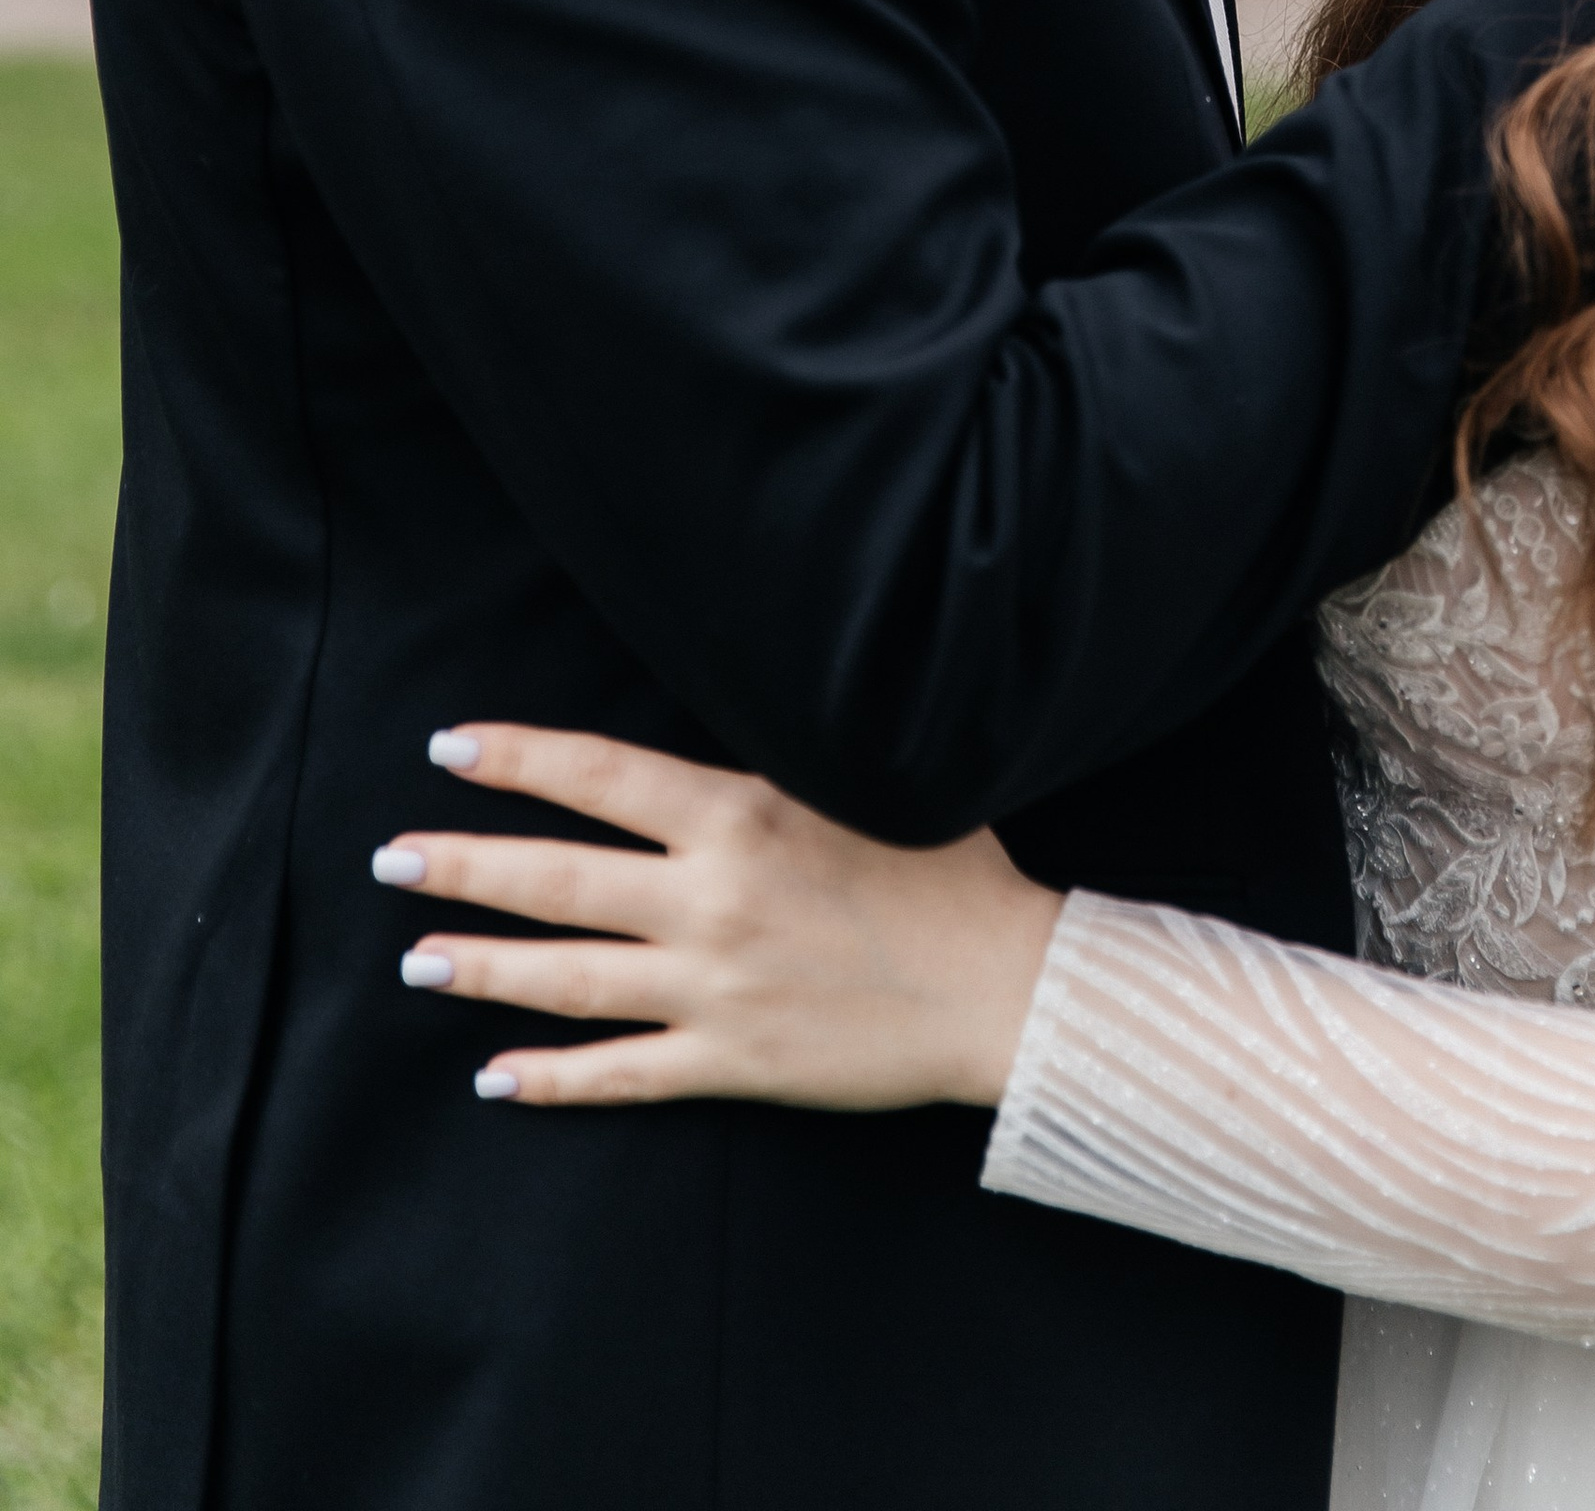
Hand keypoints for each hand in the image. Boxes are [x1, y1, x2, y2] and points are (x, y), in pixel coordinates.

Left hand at [371, 723, 1061, 1112]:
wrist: (1003, 987)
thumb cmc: (951, 872)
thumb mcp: (865, 783)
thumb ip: (785, 765)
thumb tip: (731, 718)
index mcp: (741, 816)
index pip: (600, 776)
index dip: (518, 759)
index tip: (449, 748)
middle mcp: (711, 899)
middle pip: (557, 879)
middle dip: (463, 866)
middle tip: (391, 857)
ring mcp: (713, 987)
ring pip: (567, 977)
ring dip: (483, 967)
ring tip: (417, 959)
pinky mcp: (731, 1062)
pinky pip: (619, 1071)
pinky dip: (551, 1077)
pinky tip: (495, 1076)